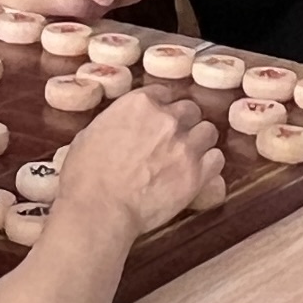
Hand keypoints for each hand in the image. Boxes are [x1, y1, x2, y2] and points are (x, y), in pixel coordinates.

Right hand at [56, 85, 216, 240]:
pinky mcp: (196, 174)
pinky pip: (216, 159)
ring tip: (187, 156)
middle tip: (173, 140)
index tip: (160, 119)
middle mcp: (167, 119)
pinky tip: (199, 171)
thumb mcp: (89, 134)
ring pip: (208, 132)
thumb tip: (117, 128)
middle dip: (183, 123)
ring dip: (199, 141)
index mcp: (139, 104)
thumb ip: (113, 123)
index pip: (165, 93)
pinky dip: (210, 163)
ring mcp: (185, 146)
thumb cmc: (86, 176)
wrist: (99, 208)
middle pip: (190, 110)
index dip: (163, 107)